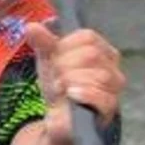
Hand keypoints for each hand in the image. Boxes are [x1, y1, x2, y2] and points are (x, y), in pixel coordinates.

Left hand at [24, 22, 124, 143]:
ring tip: (61, 89)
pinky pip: (102, 97)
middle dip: (66, 65)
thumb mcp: (48, 61)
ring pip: (99, 75)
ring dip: (71, 81)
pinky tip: (71, 95)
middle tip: (56, 77)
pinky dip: (84, 94)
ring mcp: (114, 89)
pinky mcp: (110, 109)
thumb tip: (30, 26)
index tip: (54, 58)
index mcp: (101, 51)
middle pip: (92, 55)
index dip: (66, 45)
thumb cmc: (59, 86)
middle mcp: (113, 68)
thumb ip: (42, 43)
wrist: (58, 118)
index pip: (89, 37)